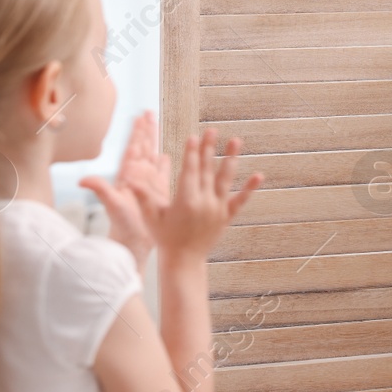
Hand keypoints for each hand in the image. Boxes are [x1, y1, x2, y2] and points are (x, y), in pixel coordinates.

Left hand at [80, 110, 169, 269]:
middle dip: (146, 129)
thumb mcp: (112, 205)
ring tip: (156, 125)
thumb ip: (100, 190)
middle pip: (143, 147)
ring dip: (154, 140)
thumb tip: (82, 180)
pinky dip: (164, 162)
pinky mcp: (157, 192)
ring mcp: (147, 183)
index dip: (137, 132)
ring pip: (152, 155)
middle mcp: (137, 176)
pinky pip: (162, 172)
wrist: (133, 243)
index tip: (139, 116)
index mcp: (129, 175)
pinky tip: (166, 155)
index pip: (134, 148)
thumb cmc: (122, 226)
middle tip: (148, 112)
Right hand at [135, 127, 262, 261]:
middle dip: (209, 148)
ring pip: (225, 179)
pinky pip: (240, 200)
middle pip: (206, 170)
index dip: (191, 153)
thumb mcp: (152, 218)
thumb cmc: (164, 238)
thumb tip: (131, 182)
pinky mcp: (226, 216)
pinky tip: (259, 176)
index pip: (189, 171)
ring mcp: (217, 209)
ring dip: (231, 158)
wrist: (184, 261)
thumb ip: (144, 198)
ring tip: (236, 141)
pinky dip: (250, 188)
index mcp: (185, 201)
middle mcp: (204, 202)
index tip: (194, 137)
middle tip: (212, 130)